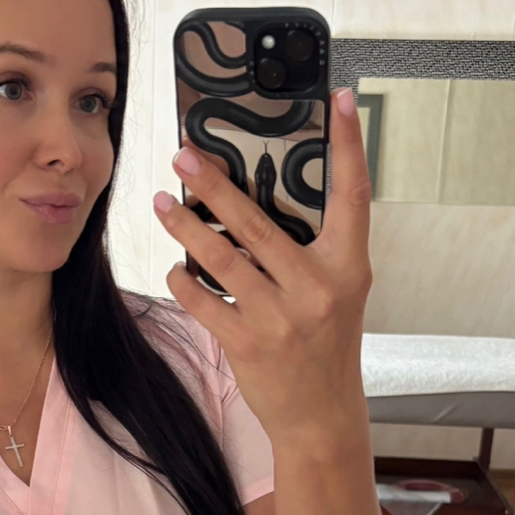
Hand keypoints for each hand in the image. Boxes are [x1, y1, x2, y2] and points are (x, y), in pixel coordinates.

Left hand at [153, 86, 372, 447]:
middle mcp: (317, 288)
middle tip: (184, 154)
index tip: (340, 99)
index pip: (353, 195)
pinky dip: (183, 280)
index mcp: (347, 267)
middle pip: (259, 221)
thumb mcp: (336, 294)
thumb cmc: (325, 347)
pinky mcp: (247, 342)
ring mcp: (281, 317)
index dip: (349, 144)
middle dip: (215, 183)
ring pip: (222, 257)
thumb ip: (311, 252)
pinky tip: (175, 268)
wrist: (320, 414)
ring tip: (161, 203)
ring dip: (185, 227)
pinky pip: (203, 300)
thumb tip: (256, 206)